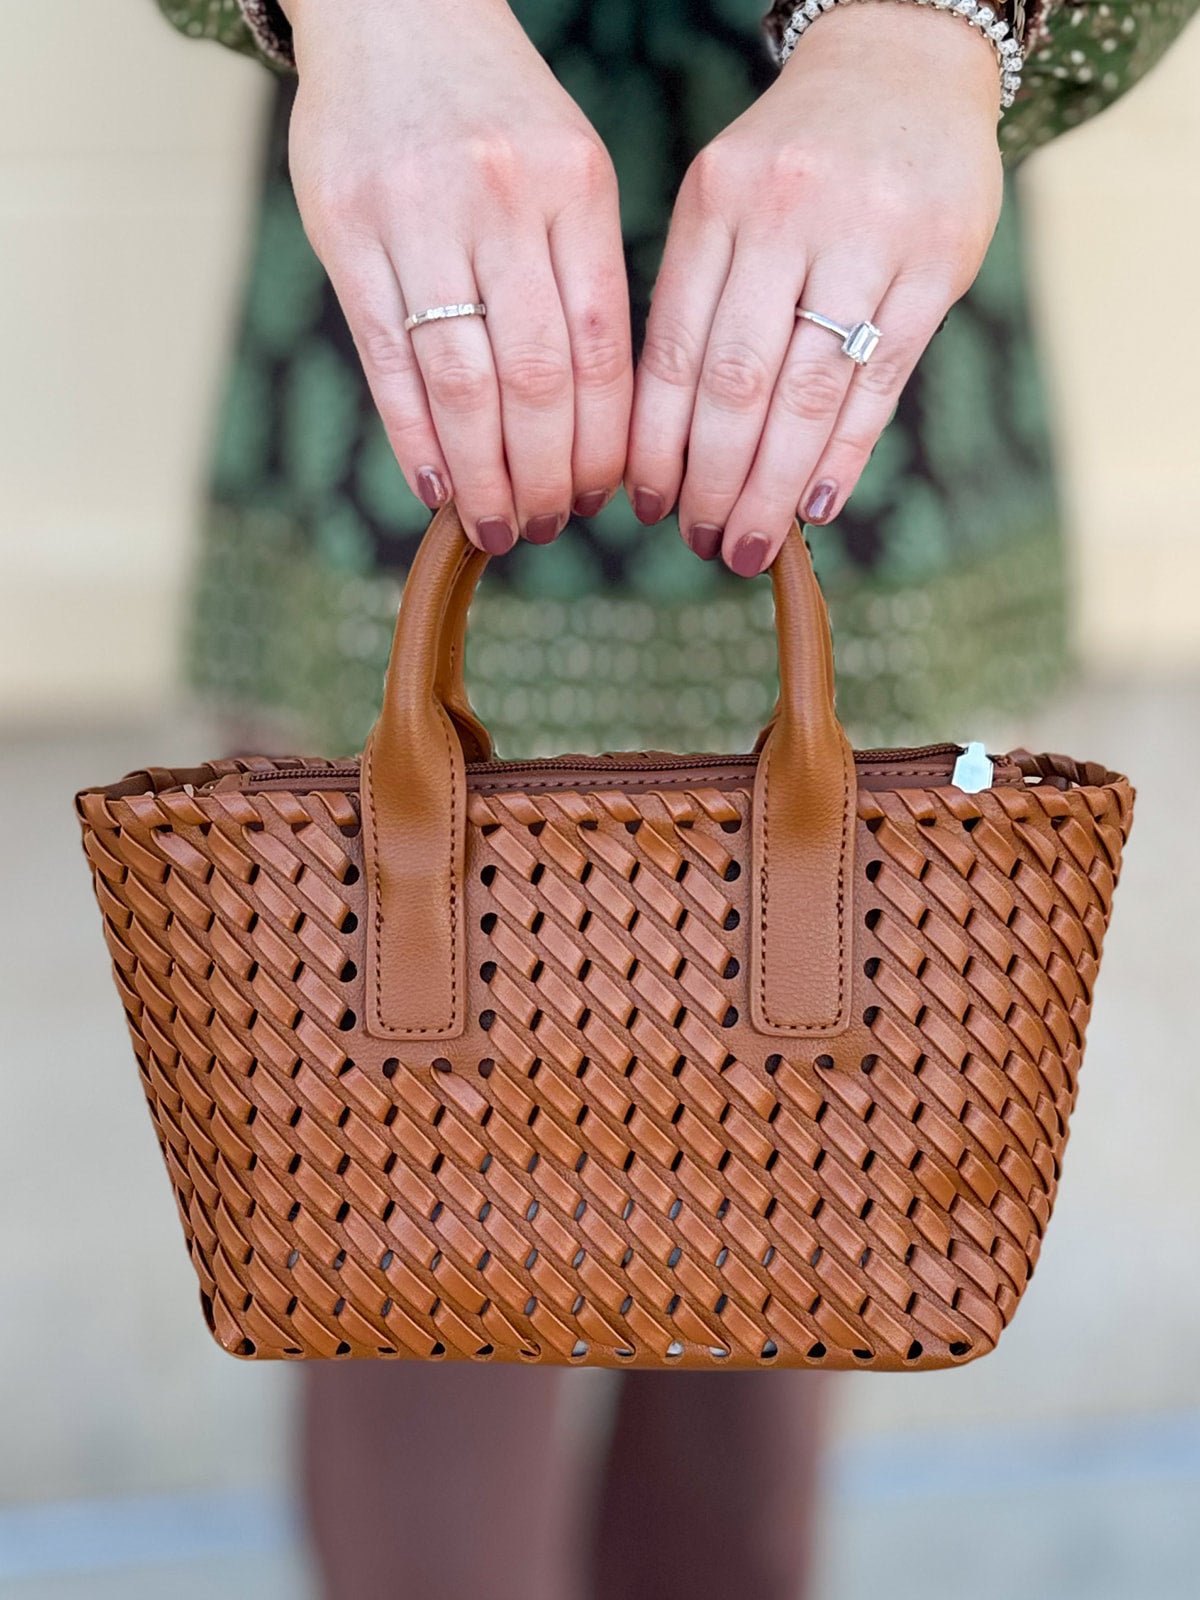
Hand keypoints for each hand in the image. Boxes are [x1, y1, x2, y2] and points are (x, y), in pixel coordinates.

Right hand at [282, 0, 631, 552]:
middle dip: (549, 473)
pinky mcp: (344, 230)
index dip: (605, 439)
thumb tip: (600, 417)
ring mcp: (417, 213)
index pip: (601, 345)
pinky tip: (435, 488)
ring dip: (483, 474)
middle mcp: (501, 198)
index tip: (606, 495)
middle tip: (549, 526)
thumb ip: (583, 274)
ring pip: (462, 380)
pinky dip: (414, 437)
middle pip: (536, 377)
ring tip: (498, 525)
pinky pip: (385, 358)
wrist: (392, 8)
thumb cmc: (494, 112)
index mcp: (575, 186)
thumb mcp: (568, 169)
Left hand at [625, 3, 1003, 574]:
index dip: (657, 442)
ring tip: (750, 545)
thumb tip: (664, 443)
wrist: (905, 64)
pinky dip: (845, 454)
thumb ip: (697, 299)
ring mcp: (868, 237)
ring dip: (774, 487)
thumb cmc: (795, 160)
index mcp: (717, 202)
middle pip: (738, 382)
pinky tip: (817, 505)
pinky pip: (883, 381)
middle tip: (703, 545)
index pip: (675, 348)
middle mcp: (786, 215)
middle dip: (714, 482)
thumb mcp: (724, 200)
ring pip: (809, 393)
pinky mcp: (938, 263)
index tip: (648, 508)